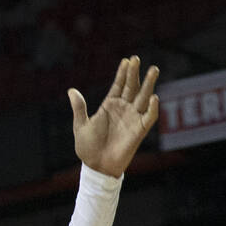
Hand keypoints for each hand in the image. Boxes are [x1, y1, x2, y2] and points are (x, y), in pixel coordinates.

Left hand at [68, 55, 158, 177]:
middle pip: (132, 87)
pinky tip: (153, 97)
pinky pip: (148, 117)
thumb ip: (79, 108)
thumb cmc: (88, 148)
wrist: (96, 166)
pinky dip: (152, 108)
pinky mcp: (139, 131)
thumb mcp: (81, 125)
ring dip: (148, 84)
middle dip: (135, 73)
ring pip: (143, 97)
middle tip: (138, 59)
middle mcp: (123, 110)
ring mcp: (132, 119)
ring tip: (153, 70)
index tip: (127, 60)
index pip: (119, 85)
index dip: (123, 73)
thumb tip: (71, 90)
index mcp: (109, 106)